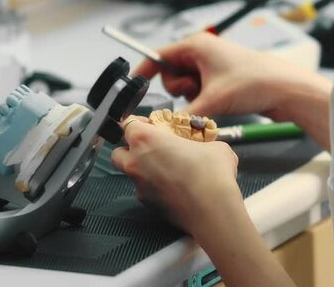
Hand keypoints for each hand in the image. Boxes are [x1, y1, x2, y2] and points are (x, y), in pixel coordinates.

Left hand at [111, 116, 240, 234]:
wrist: (213, 210)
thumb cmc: (211, 174)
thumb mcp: (215, 146)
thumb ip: (203, 142)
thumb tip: (209, 147)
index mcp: (145, 139)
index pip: (128, 124)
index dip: (140, 124)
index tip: (154, 126)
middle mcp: (135, 162)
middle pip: (118, 151)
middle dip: (131, 149)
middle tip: (154, 148)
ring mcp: (139, 186)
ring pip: (131, 174)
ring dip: (144, 170)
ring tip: (168, 170)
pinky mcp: (147, 205)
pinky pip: (145, 192)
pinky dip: (155, 188)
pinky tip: (175, 189)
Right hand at [134, 32, 332, 150]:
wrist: (287, 90)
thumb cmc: (254, 83)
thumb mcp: (212, 101)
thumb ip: (182, 116)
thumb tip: (163, 127)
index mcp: (197, 45)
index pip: (158, 55)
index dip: (144, 72)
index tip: (133, 86)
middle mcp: (203, 52)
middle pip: (171, 73)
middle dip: (179, 89)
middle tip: (196, 95)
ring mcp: (213, 65)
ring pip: (186, 85)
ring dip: (193, 97)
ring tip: (212, 100)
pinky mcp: (222, 78)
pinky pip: (200, 90)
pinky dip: (204, 100)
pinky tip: (219, 104)